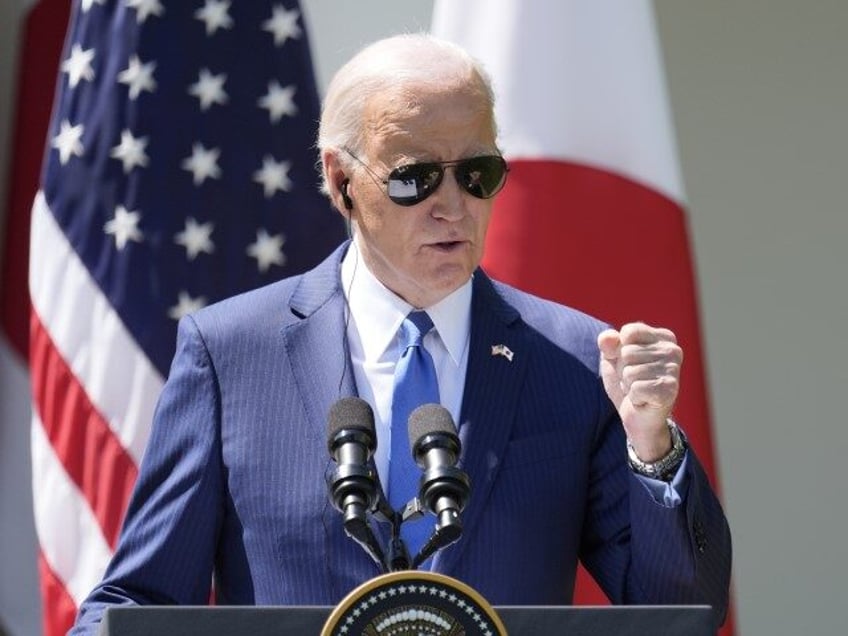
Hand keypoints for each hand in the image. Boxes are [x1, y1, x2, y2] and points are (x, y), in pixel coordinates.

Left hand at [597, 322, 682, 461]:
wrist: (638, 417)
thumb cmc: (627, 382)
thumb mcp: (612, 357)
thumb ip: (608, 342)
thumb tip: (608, 338)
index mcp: (663, 337)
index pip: (629, 332)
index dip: (619, 350)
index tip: (630, 363)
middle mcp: (673, 350)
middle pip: (627, 352)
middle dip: (622, 370)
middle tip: (634, 381)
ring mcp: (673, 370)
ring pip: (630, 371)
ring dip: (628, 384)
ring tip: (639, 390)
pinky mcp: (669, 390)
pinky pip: (636, 388)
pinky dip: (634, 397)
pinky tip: (644, 400)